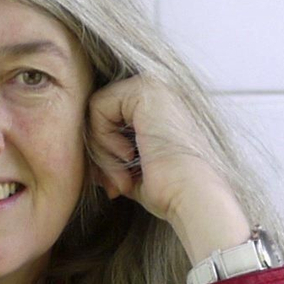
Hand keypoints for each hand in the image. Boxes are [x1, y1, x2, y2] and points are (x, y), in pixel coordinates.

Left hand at [86, 74, 252, 259]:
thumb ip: (114, 162)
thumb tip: (92, 169)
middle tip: (116, 185)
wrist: (192, 196)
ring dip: (102, 150)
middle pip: (101, 114)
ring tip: (123, 176)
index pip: (110, 121)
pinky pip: (98, 107)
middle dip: (101, 154)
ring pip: (97, 110)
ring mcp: (152, 86)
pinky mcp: (144, 89)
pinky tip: (127, 157)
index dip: (104, 156)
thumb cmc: (170, 192)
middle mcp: (157, 93)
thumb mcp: (134, 174)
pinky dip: (103, 138)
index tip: (116, 186)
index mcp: (158, 110)